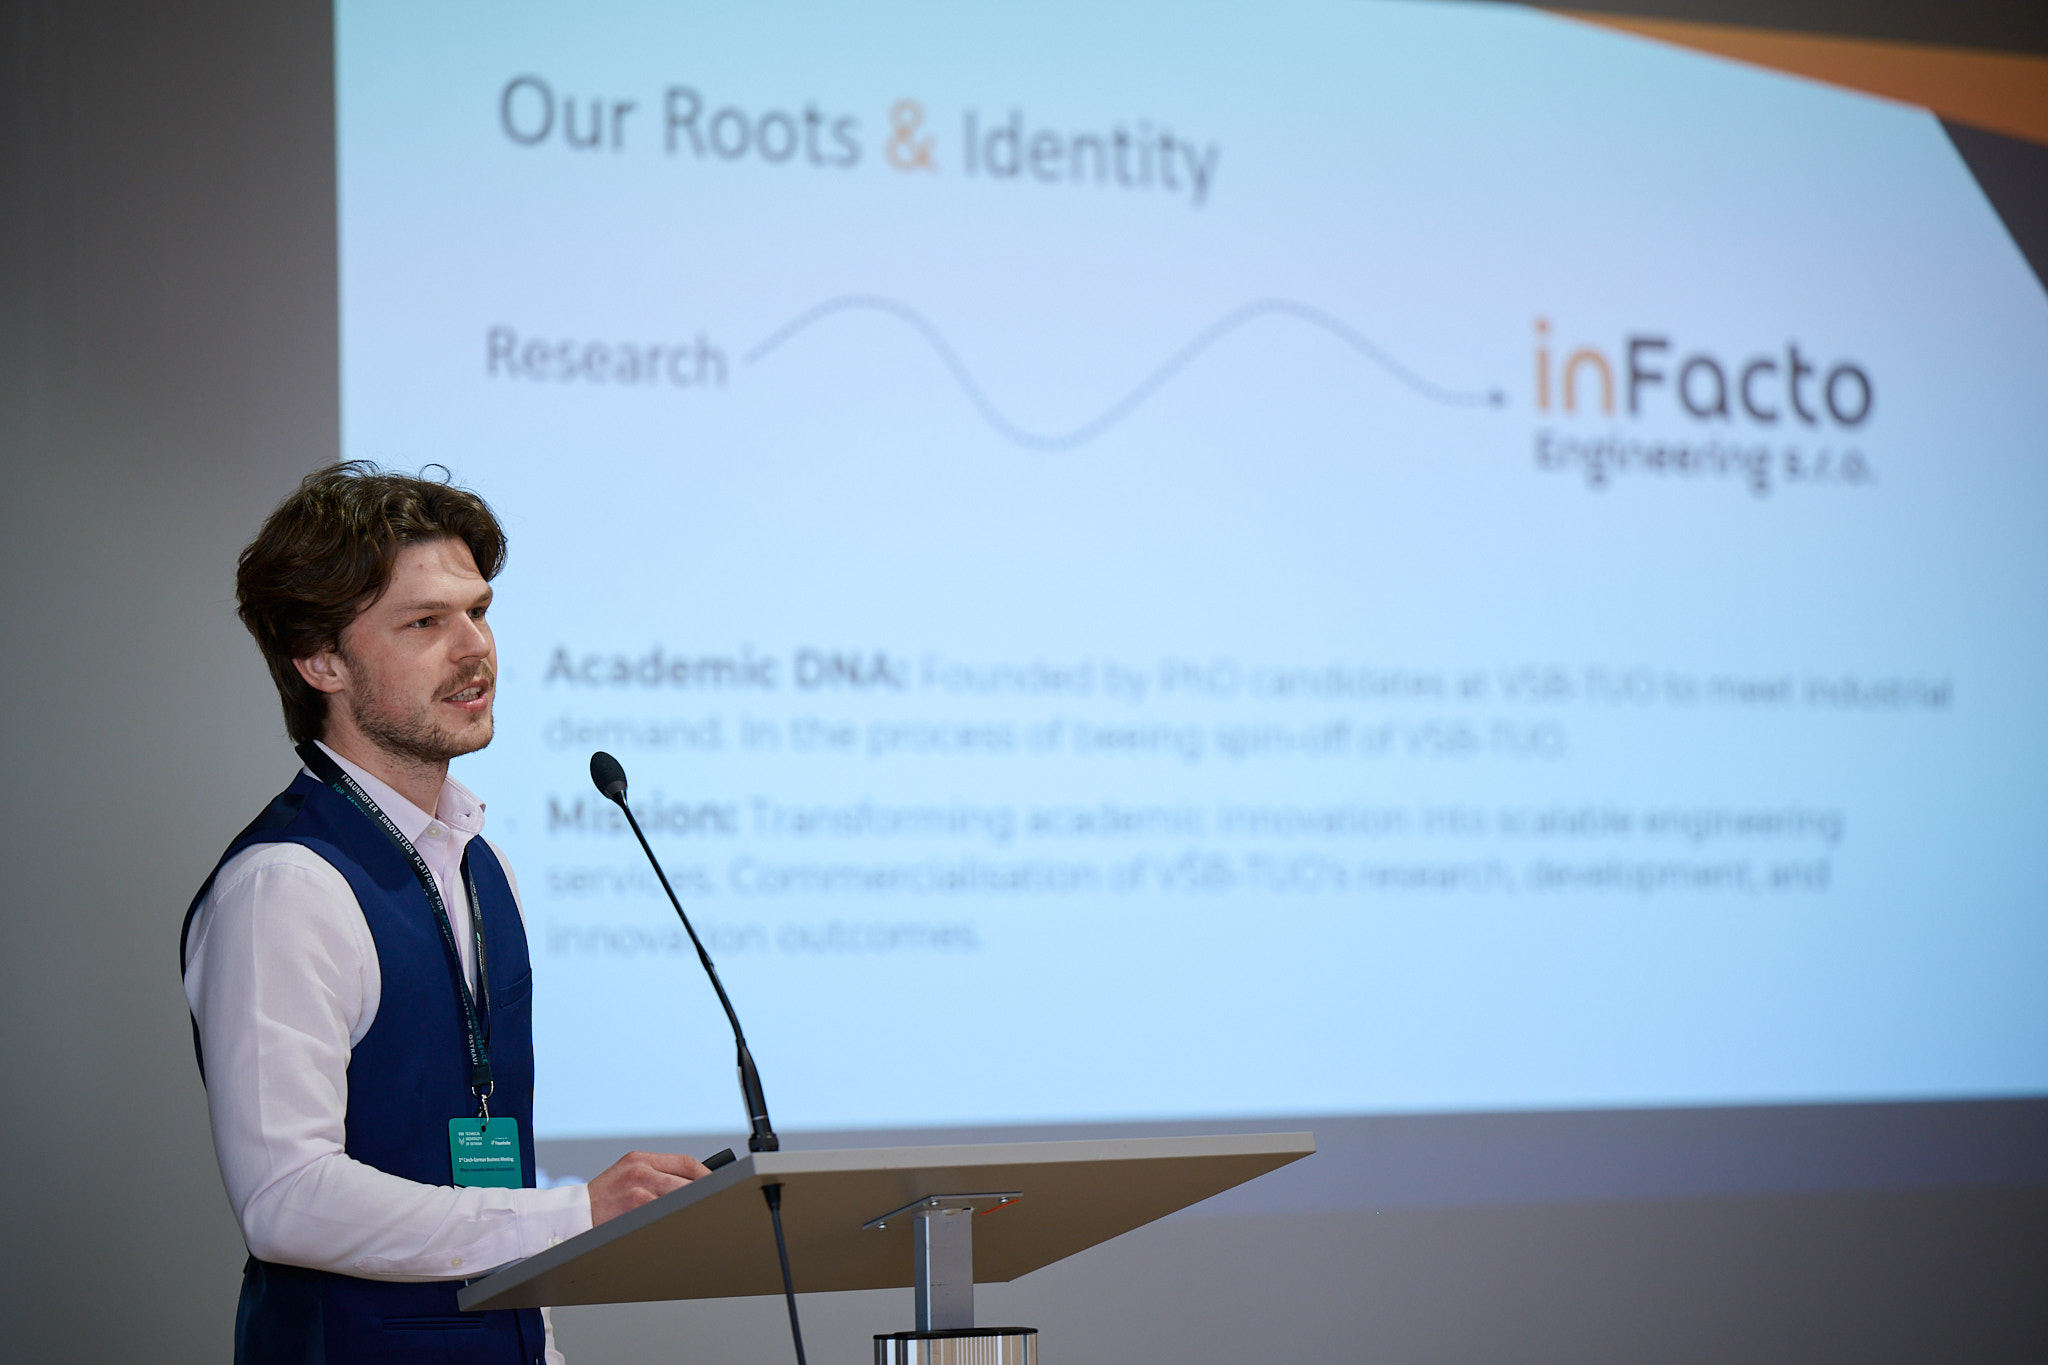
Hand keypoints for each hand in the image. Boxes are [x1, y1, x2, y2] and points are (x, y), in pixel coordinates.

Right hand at [587, 1150, 710, 1225]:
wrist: (570, 1217)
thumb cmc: (602, 1200)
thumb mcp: (626, 1175)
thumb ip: (656, 1175)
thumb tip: (693, 1185)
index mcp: (639, 1159)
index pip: (685, 1162)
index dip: (706, 1175)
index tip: (718, 1186)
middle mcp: (638, 1171)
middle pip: (687, 1182)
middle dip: (703, 1196)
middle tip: (715, 1208)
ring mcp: (636, 1192)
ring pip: (679, 1200)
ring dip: (691, 1211)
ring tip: (700, 1220)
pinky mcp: (632, 1212)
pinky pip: (664, 1218)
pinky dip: (674, 1224)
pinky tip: (677, 1229)